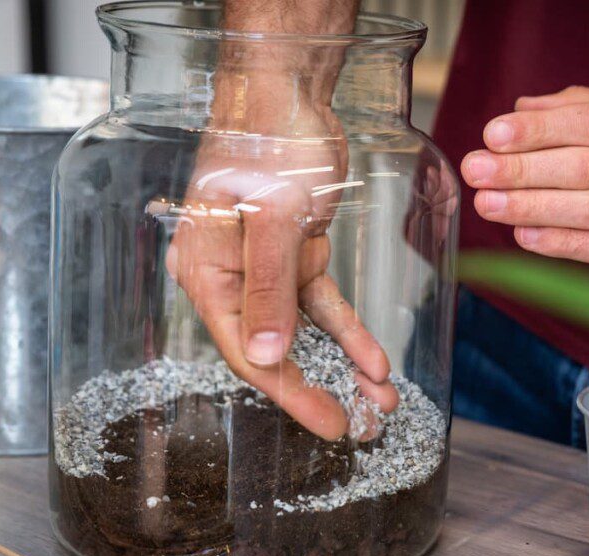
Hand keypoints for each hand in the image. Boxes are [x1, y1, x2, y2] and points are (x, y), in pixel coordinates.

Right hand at [162, 104, 397, 440]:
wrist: (291, 95)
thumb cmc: (269, 143)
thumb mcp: (272, 216)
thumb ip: (270, 288)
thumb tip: (268, 354)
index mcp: (207, 273)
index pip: (248, 351)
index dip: (290, 392)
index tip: (328, 423)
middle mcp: (231, 279)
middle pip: (275, 351)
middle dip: (320, 389)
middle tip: (358, 426)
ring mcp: (264, 270)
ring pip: (305, 333)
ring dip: (343, 365)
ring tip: (381, 400)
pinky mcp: (294, 256)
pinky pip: (323, 305)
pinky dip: (349, 330)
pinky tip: (376, 360)